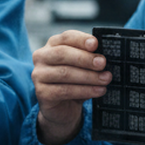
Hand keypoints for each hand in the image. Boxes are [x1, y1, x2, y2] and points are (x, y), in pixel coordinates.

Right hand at [32, 30, 111, 144]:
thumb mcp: (81, 67)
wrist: (63, 108)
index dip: (81, 40)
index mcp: (52, 45)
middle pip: (62, 53)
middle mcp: (42, 57)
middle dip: (85, 58)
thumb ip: (89, 58)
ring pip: (65, 73)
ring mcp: (39, 75)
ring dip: (89, 76)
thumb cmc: (74, 82)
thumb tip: (104, 57)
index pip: (66, 37)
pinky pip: (65, 91)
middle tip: (102, 63)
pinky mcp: (42, 93)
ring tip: (105, 79)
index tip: (95, 44)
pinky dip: (84, 91)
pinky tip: (98, 91)